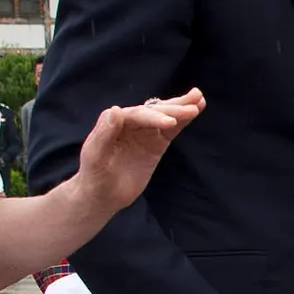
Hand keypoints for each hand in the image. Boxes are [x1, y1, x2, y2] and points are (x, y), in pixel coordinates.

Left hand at [73, 89, 201, 211]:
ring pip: (164, 117)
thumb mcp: (94, 156)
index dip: (154, 117)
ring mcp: (144, 133)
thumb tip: (115, 109)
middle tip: (192, 106)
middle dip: (173, 109)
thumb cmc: (94, 175)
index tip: (170, 122)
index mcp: (114, 122)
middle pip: (153, 112)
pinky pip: (171, 130)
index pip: (137, 115)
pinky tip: (195, 110)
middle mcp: (130, 123)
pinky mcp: (155, 144)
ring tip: (199, 98)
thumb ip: (103, 133)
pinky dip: (183, 121)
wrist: (102, 195)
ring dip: (181, 107)